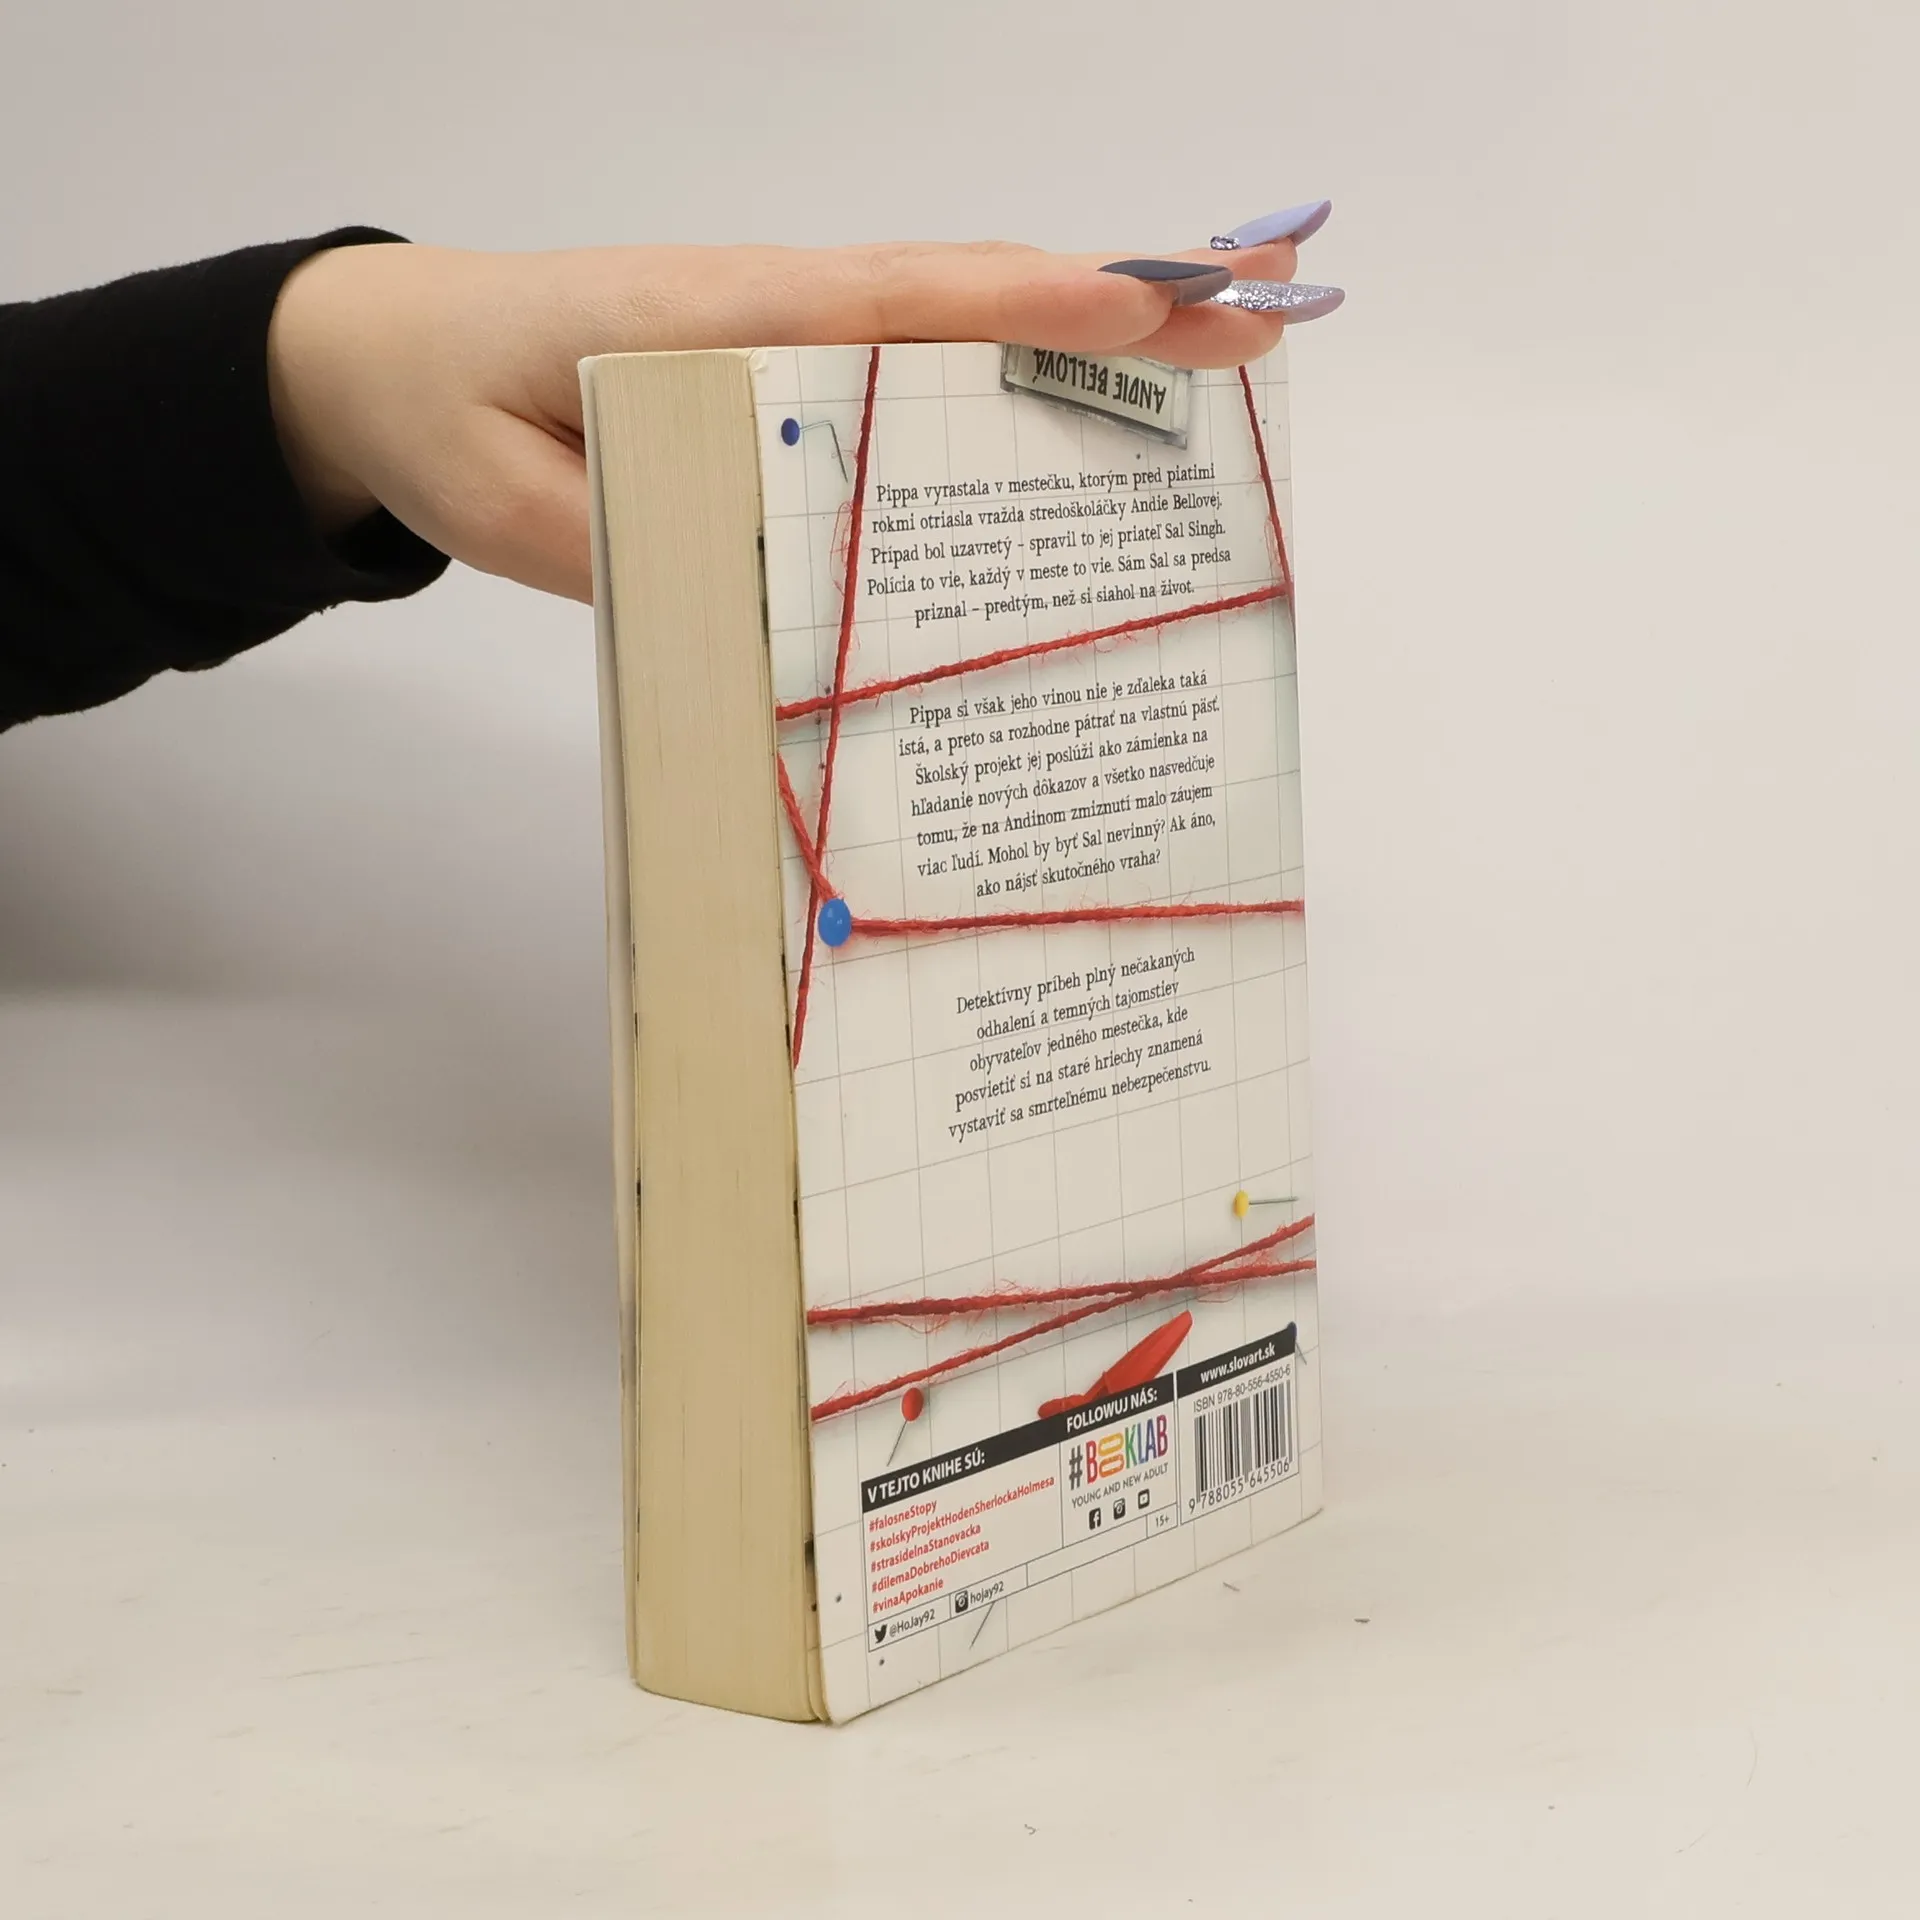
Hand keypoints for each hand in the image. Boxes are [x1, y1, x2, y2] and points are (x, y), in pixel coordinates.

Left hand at [266, 225, 1335, 602]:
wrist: (386, 361)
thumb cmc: (450, 414)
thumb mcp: (522, 509)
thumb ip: (651, 548)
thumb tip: (797, 595)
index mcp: (712, 324)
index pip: (892, 305)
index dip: (1021, 311)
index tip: (1144, 312)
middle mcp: (776, 311)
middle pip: (968, 296)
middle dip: (1119, 305)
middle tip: (1263, 316)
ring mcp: (791, 333)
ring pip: (960, 322)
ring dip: (1092, 331)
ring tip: (1226, 347)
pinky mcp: (788, 369)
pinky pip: (918, 361)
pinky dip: (1017, 369)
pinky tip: (1088, 410)